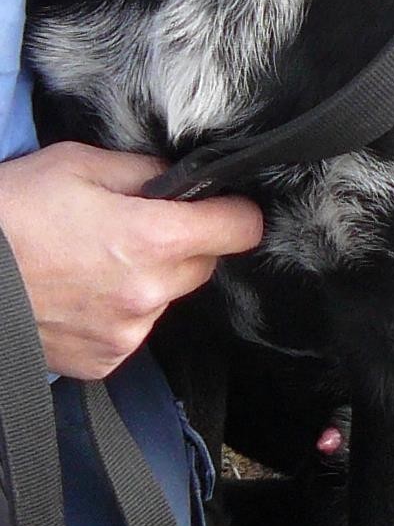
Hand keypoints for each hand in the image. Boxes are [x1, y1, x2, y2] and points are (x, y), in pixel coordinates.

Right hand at [0, 142, 262, 377]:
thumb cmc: (10, 213)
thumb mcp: (76, 165)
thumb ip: (143, 171)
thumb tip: (181, 179)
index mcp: (149, 240)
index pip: (239, 230)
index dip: (234, 212)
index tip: (224, 207)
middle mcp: (147, 294)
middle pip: (204, 265)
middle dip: (182, 244)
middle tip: (132, 228)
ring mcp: (126, 333)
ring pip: (167, 298)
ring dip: (148, 281)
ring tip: (92, 261)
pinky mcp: (104, 360)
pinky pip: (134, 329)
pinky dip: (117, 312)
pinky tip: (79, 293)